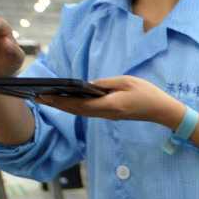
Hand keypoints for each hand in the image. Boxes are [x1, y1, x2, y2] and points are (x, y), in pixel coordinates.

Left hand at [38, 76, 184, 127]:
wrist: (161, 110)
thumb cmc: (147, 93)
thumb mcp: (126, 81)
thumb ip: (105, 83)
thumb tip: (87, 85)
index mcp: (109, 105)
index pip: (79, 104)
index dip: (60, 100)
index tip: (45, 95)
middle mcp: (105, 113)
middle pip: (75, 110)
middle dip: (56, 104)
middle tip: (37, 97)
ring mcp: (107, 116)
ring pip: (80, 112)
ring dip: (63, 106)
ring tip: (47, 99)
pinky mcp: (109, 114)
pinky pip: (87, 111)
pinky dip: (73, 107)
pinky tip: (66, 102)